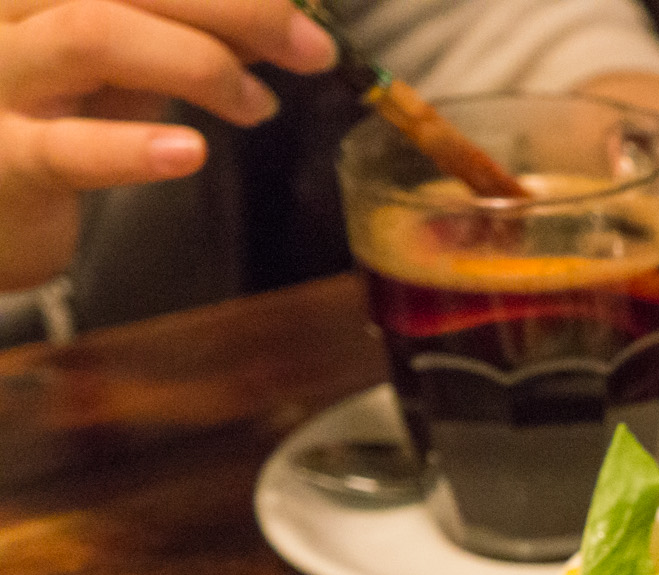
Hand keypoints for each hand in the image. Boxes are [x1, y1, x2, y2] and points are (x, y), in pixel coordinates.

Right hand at [0, 0, 335, 290]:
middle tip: (310, 48)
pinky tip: (189, 152)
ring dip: (200, 63)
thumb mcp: (126, 61)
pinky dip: (133, 148)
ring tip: (258, 104)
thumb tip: (280, 20)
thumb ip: (190, 34)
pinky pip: (65, 148)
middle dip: (238, 6)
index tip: (299, 8)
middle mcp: (5, 7)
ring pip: (94, 34)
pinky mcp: (1, 158)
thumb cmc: (54, 116)